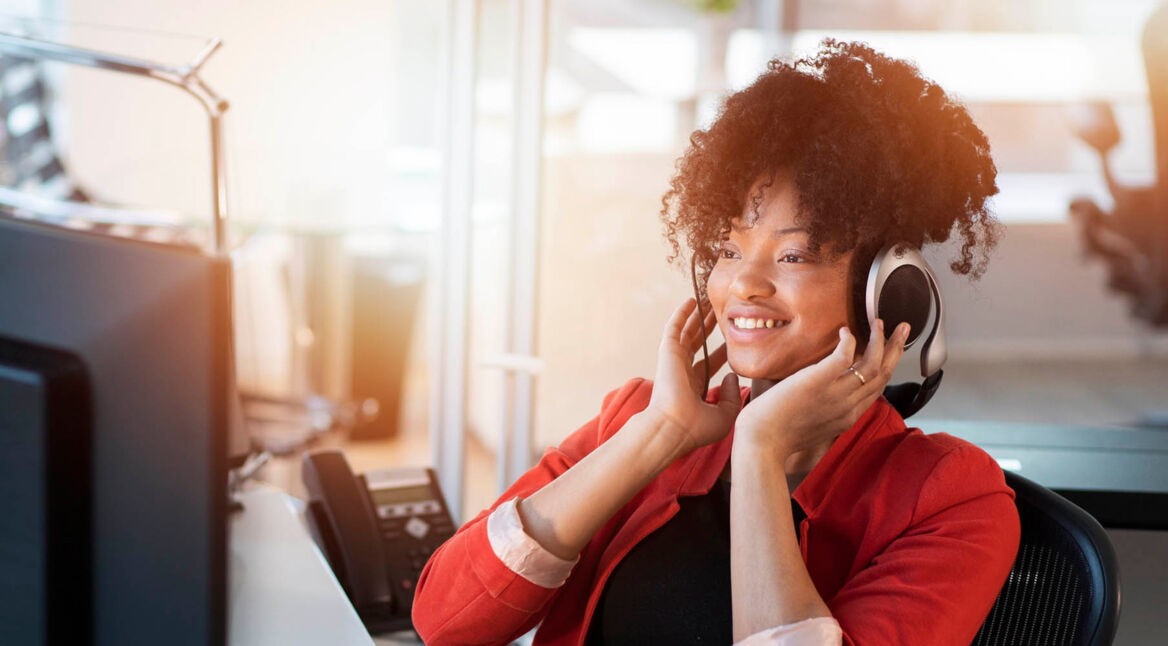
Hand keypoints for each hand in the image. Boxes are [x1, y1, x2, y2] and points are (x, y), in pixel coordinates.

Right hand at [646, 298, 742, 454]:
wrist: (674, 427)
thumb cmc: (696, 428)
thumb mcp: (724, 416)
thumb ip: (732, 397)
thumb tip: (732, 376)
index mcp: (694, 387)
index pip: (710, 363)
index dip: (721, 350)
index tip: (733, 339)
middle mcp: (683, 371)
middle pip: (698, 343)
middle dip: (708, 328)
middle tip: (721, 312)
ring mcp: (674, 360)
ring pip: (687, 332)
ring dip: (697, 316)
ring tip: (708, 300)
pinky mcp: (668, 351)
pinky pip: (675, 327)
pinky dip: (682, 313)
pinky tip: (692, 300)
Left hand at [734, 319, 910, 458]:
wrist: (760, 444)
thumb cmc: (775, 436)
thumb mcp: (810, 425)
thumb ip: (821, 410)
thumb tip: (817, 392)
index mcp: (847, 417)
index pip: (877, 389)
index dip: (887, 367)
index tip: (890, 350)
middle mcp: (848, 406)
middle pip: (883, 375)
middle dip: (895, 349)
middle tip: (903, 328)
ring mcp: (835, 395)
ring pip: (872, 365)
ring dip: (880, 341)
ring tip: (879, 322)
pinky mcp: (817, 383)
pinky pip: (844, 357)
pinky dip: (849, 342)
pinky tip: (846, 331)